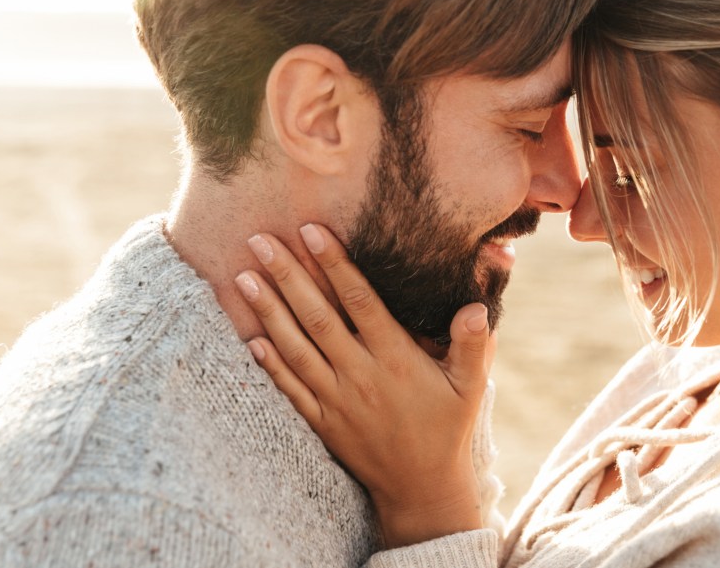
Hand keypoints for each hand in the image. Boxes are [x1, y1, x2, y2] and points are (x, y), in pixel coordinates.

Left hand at [234, 224, 495, 548]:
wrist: (422, 489)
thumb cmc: (449, 427)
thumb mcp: (471, 386)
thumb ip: (473, 344)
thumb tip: (475, 307)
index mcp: (396, 359)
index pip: (359, 302)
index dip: (334, 265)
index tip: (311, 231)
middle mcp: (361, 375)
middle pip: (317, 317)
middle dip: (287, 276)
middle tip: (260, 240)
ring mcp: (337, 400)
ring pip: (295, 348)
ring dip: (268, 311)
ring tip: (244, 276)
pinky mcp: (322, 422)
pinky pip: (289, 389)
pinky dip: (268, 363)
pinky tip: (249, 337)